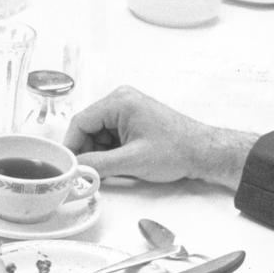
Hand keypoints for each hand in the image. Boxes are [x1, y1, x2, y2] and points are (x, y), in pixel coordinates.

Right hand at [63, 85, 254, 189]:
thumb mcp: (132, 161)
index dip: (72, 145)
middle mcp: (120, 99)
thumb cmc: (175, 152)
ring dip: (100, 152)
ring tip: (109, 170)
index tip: (68, 166)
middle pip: (89, 127)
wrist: (205, 153)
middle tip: (88, 173)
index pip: (81, 121)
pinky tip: (118, 164)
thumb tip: (75, 169)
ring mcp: (128, 108)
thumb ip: (99, 164)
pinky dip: (111, 150)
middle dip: (88, 150)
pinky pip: (112, 134)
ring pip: (99, 132)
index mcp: (118, 101)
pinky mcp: (134, 119)